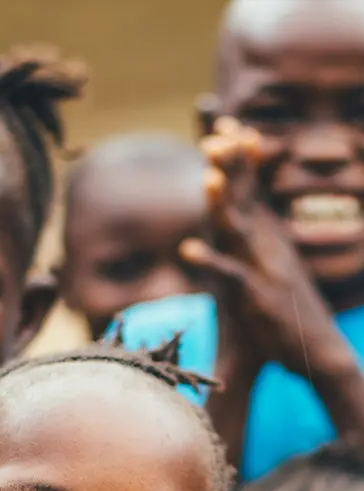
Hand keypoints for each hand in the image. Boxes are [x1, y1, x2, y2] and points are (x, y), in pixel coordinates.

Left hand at [180, 117, 345, 378]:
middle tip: (214, 136)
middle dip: (232, 167)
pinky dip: (210, 262)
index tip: (225, 127)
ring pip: (241, 230)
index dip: (239, 160)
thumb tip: (241, 215)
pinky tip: (187, 250)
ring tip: (206, 178)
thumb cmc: (285, 311)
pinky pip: (230, 276)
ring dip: (223, 204)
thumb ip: (253, 241)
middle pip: (246, 200)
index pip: (251, 191)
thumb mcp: (268, 269)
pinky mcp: (258, 297)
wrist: (315, 352)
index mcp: (270, 238)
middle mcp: (269, 247)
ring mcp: (265, 269)